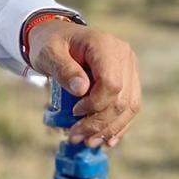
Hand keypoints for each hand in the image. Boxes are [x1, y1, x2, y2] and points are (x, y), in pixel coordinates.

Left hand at [27, 20, 140, 148]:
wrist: (57, 37)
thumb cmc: (50, 43)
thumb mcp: (48, 53)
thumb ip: (63, 69)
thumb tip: (81, 90)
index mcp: (104, 45)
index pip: (111, 83)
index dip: (95, 104)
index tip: (74, 112)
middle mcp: (124, 56)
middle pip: (122, 98)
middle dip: (100, 123)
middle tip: (76, 137)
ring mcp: (129, 68)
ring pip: (130, 106)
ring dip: (110, 129)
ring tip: (88, 142)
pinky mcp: (128, 80)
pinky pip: (130, 106)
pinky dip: (118, 125)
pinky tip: (106, 139)